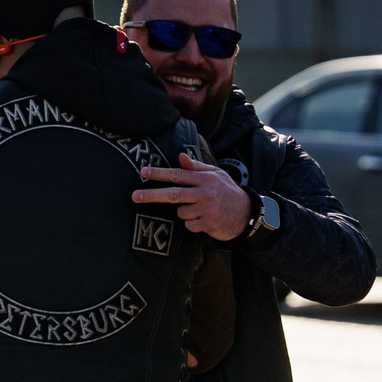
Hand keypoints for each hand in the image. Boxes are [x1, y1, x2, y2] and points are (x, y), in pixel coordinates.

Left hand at [134, 152, 250, 239]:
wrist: (247, 213)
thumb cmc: (227, 191)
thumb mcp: (215, 174)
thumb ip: (196, 167)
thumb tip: (180, 156)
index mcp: (204, 179)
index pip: (178, 174)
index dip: (160, 173)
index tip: (144, 172)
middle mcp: (205, 193)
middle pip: (173, 194)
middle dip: (152, 195)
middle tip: (135, 196)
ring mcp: (206, 209)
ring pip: (180, 212)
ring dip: (185, 212)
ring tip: (199, 209)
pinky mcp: (208, 224)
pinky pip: (189, 225)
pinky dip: (192, 223)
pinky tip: (204, 219)